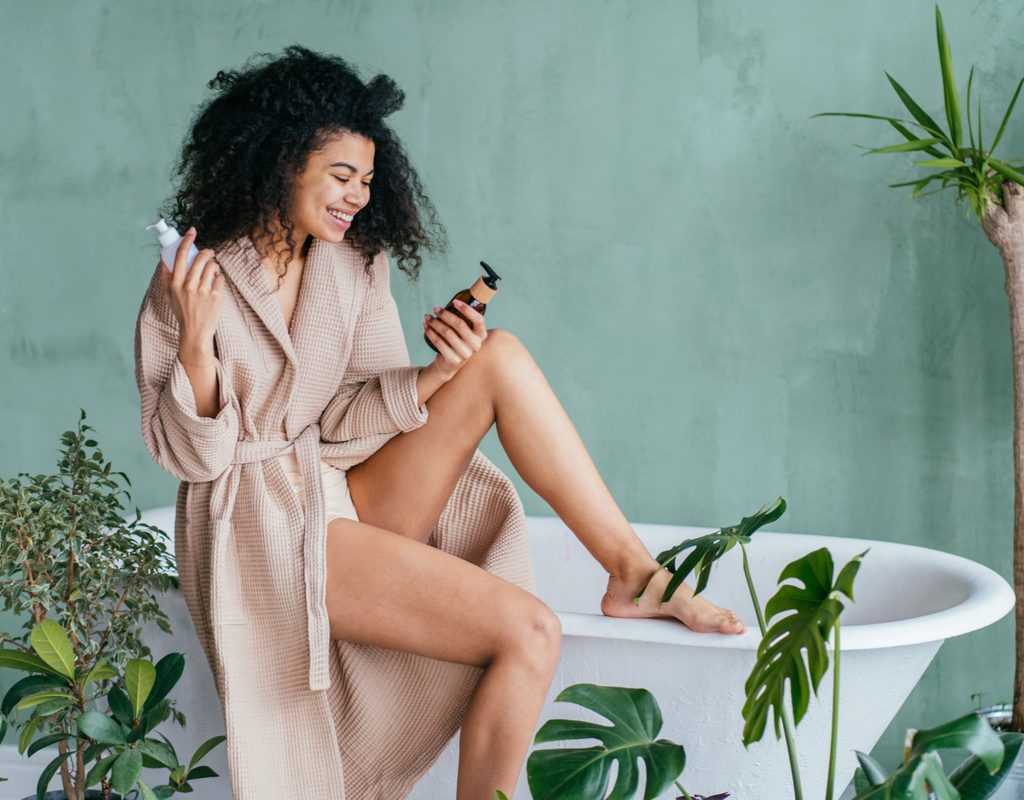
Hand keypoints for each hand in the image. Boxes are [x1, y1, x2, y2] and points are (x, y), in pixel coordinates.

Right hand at [159, 227, 224, 346]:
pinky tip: (216, 282)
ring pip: (212, 266)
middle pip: (200, 258)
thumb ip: (166, 277)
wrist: (195, 332)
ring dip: (214, 264)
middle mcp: (189, 286)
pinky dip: (219, 277)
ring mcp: (203, 291)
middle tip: (209, 252)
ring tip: (213, 269)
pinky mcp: (215, 297)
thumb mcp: (169, 296)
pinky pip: (220, 278)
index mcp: (176, 283)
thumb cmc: (182, 313)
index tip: (192, 231)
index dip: (187, 240)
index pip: (180, 256)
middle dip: (206, 252)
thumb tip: (163, 260)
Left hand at [422, 298, 487, 377]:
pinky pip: (439, 342)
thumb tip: (453, 303)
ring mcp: (465, 354)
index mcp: (481, 336)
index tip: (454, 301)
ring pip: (447, 332)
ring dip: (435, 322)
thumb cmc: (457, 343)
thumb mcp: (465, 333)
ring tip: (427, 317)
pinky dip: (430, 332)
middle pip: (460, 324)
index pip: (478, 320)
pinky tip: (425, 327)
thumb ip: (464, 321)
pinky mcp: (453, 360)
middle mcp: (476, 345)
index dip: (467, 309)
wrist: (450, 364)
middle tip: (435, 309)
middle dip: (445, 314)